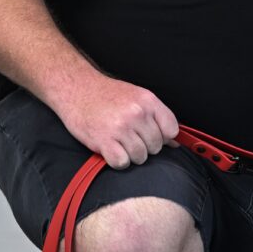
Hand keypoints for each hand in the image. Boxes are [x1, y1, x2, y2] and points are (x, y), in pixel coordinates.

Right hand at [57, 73, 179, 169]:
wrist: (77, 89)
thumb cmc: (108, 95)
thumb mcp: (137, 97)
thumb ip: (157, 117)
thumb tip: (175, 143)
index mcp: (148, 101)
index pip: (171, 130)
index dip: (163, 137)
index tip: (151, 134)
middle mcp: (137, 113)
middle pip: (156, 146)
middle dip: (145, 146)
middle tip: (129, 137)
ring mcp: (121, 128)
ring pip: (140, 157)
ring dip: (130, 155)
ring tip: (119, 142)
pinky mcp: (104, 141)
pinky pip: (122, 163)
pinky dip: (117, 161)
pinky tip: (110, 149)